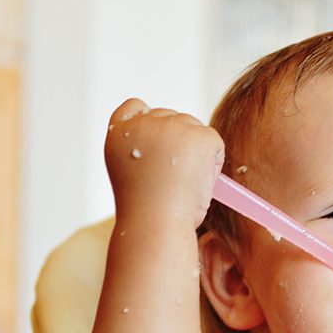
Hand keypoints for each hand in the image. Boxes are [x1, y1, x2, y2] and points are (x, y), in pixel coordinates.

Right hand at [104, 98, 224, 228]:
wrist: (154, 225)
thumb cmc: (145, 212)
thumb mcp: (133, 174)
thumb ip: (144, 150)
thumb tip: (174, 144)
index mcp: (118, 134)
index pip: (135, 107)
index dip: (149, 120)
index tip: (157, 141)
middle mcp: (142, 124)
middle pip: (172, 118)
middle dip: (179, 143)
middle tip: (172, 179)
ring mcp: (171, 126)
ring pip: (194, 129)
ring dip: (196, 153)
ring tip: (181, 183)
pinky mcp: (199, 135)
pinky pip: (213, 143)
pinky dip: (212, 163)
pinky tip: (196, 182)